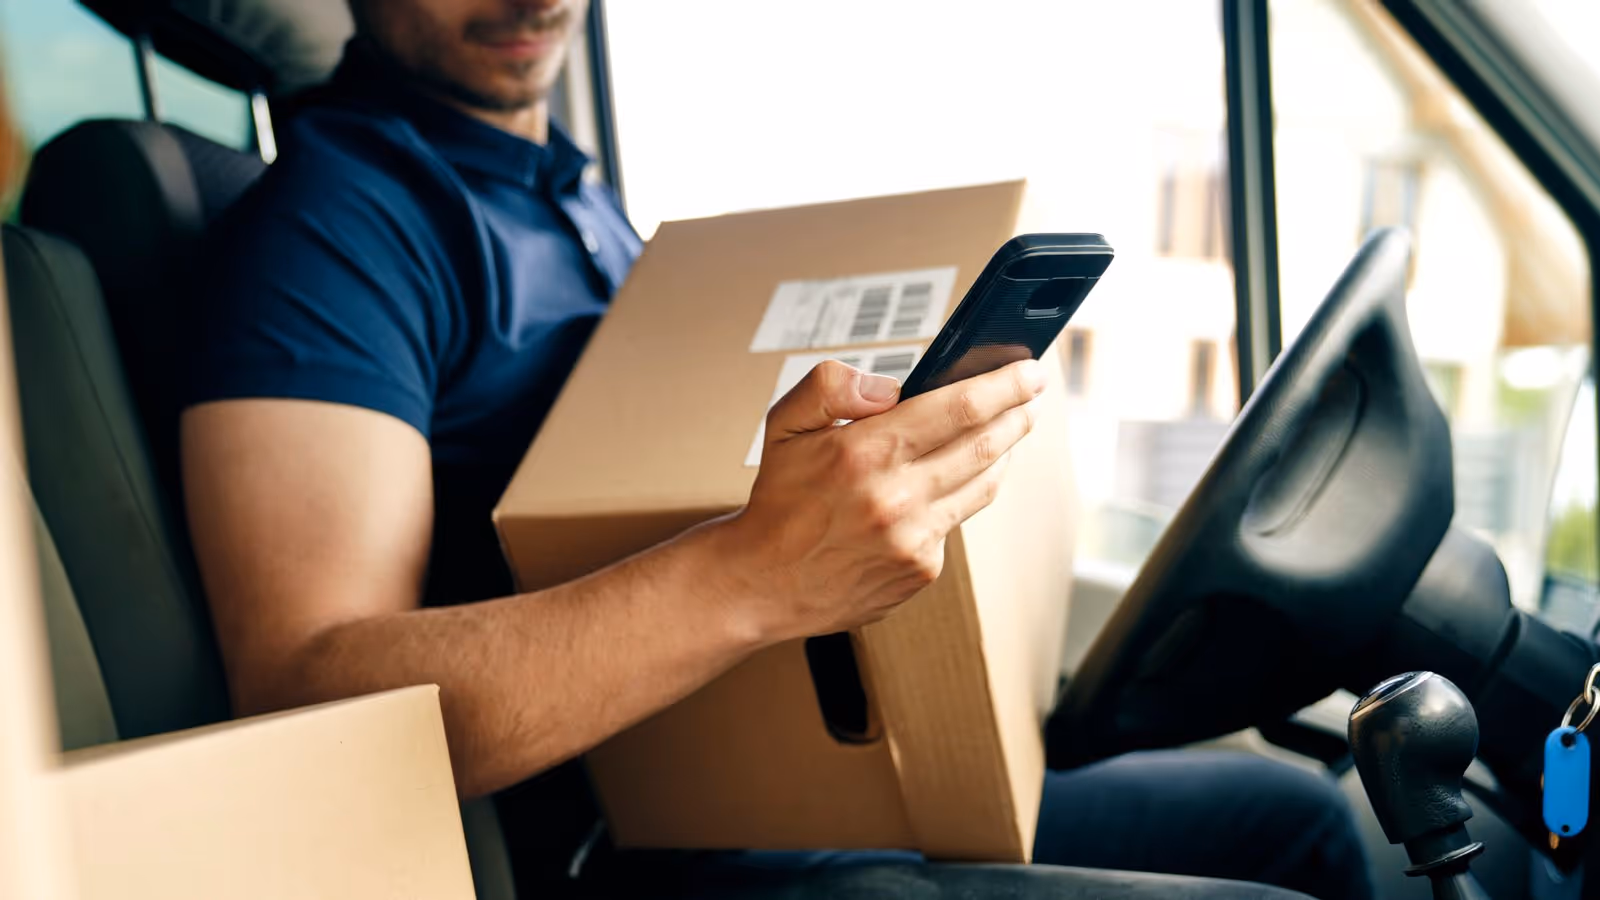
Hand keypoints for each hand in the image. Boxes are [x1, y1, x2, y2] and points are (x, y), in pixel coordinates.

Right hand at [716, 357, 1046, 642]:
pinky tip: (952, 481)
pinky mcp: (921, 570)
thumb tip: (893, 387)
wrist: (762, 583)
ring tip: (1008, 429)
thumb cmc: (778, 501)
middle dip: (1018, 413)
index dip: (1005, 384)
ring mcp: (914, 538)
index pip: (960, 408)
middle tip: (1031, 394)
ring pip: (983, 484)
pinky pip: (956, 521)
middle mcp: (896, 497)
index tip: (1029, 370)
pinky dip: (959, 495)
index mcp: (864, 452)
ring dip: (1003, 452)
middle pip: (987, 444)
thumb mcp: (784, 424)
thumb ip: (832, 386)